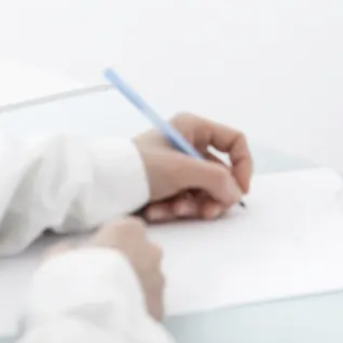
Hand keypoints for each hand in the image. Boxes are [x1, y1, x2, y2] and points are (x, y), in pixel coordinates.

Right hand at [49, 218, 165, 319]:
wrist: (94, 326)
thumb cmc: (73, 282)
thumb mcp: (56, 259)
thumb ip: (69, 250)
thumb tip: (74, 252)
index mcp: (127, 231)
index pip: (123, 228)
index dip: (108, 242)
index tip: (94, 258)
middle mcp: (151, 251)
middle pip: (140, 252)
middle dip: (126, 263)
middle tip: (102, 282)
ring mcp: (160, 280)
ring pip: (148, 279)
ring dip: (134, 287)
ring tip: (109, 306)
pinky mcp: (163, 308)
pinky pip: (149, 304)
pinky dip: (137, 309)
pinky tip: (118, 322)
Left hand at [133, 113, 252, 222]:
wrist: (100, 187)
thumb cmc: (140, 167)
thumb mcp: (182, 170)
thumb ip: (217, 180)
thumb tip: (234, 194)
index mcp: (193, 129)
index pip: (234, 142)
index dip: (242, 165)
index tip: (238, 190)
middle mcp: (188, 146)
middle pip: (220, 173)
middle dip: (212, 195)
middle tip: (206, 212)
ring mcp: (178, 168)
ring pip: (204, 191)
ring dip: (193, 205)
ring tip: (174, 210)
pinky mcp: (167, 187)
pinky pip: (185, 199)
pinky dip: (175, 208)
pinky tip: (158, 212)